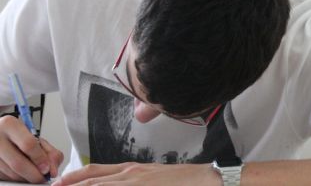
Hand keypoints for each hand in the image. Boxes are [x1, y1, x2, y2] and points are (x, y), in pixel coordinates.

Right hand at [0, 115, 62, 182]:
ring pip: (11, 174)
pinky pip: (6, 177)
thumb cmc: (19, 136)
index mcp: (10, 125)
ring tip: (34, 173)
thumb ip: (49, 151)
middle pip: (18, 163)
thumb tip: (52, 169)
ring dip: (26, 178)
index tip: (47, 168)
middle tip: (43, 177)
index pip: (28, 144)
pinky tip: (23, 173)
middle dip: (34, 174)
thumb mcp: (35, 136)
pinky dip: (18, 178)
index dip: (40, 159)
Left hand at [52, 162, 219, 185]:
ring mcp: (137, 183)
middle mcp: (131, 175)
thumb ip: (136, 181)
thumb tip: (122, 182)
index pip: (96, 172)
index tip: (59, 183)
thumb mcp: (155, 177)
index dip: (75, 177)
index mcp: (133, 169)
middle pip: (92, 180)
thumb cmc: (185, 181)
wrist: (208, 179)